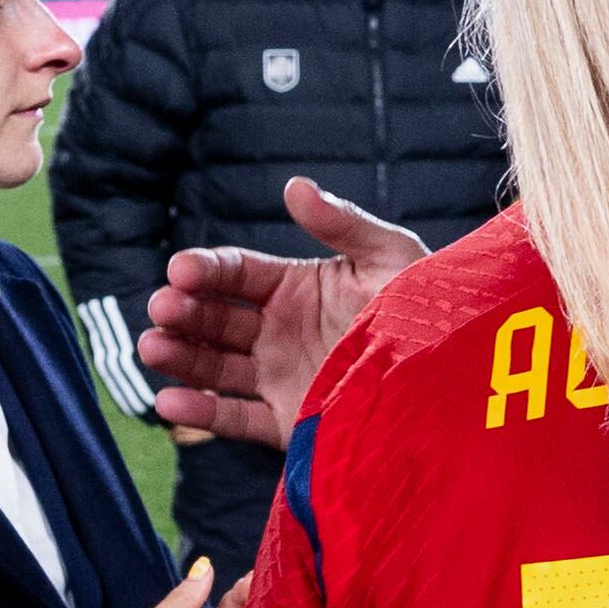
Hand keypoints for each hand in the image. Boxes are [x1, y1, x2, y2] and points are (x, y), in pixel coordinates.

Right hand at [140, 179, 433, 448]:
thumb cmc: (427, 309)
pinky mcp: (288, 422)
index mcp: (295, 288)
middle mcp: (278, 332)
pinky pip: (237, 419)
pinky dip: (201, 413)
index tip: (181, 270)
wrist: (456, 380)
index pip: (235, 273)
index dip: (205, 270)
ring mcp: (279, 377)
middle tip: (162, 308)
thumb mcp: (391, 258)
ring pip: (214, 367)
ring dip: (179, 356)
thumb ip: (342, 224)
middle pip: (214, 318)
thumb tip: (294, 184)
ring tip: (152, 348)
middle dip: (183, 312)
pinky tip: (169, 401)